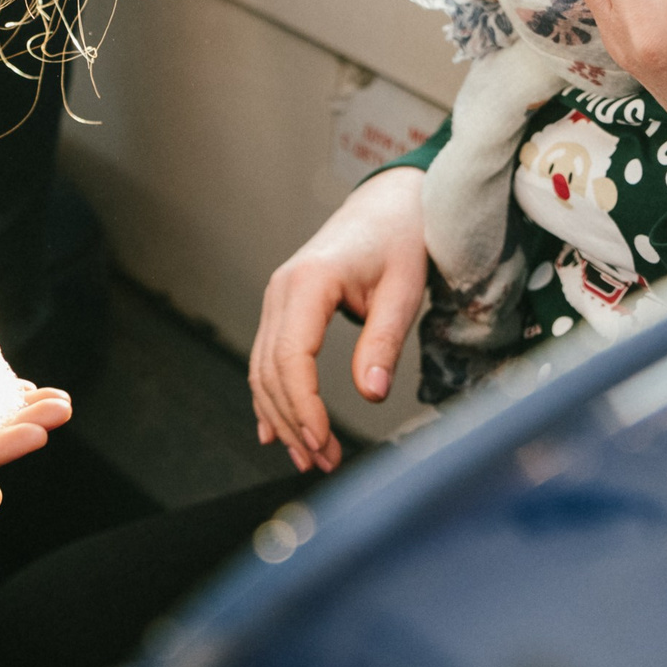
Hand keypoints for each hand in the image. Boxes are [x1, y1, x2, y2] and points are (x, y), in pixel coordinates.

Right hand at [249, 165, 428, 473]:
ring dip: (283, 417)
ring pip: (264, 369)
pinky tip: (276, 432)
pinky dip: (271, 397)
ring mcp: (278, 298)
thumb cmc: (400, 239)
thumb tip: (371, 393)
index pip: (292, 356)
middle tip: (325, 462)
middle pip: (272, 370)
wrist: (390, 204)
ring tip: (312, 457)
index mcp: (309, 281)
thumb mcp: (403, 291)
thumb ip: (384, 342)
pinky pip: (268, 358)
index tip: (325, 441)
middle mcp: (282, 289)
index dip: (304, 405)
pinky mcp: (284, 308)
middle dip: (295, 421)